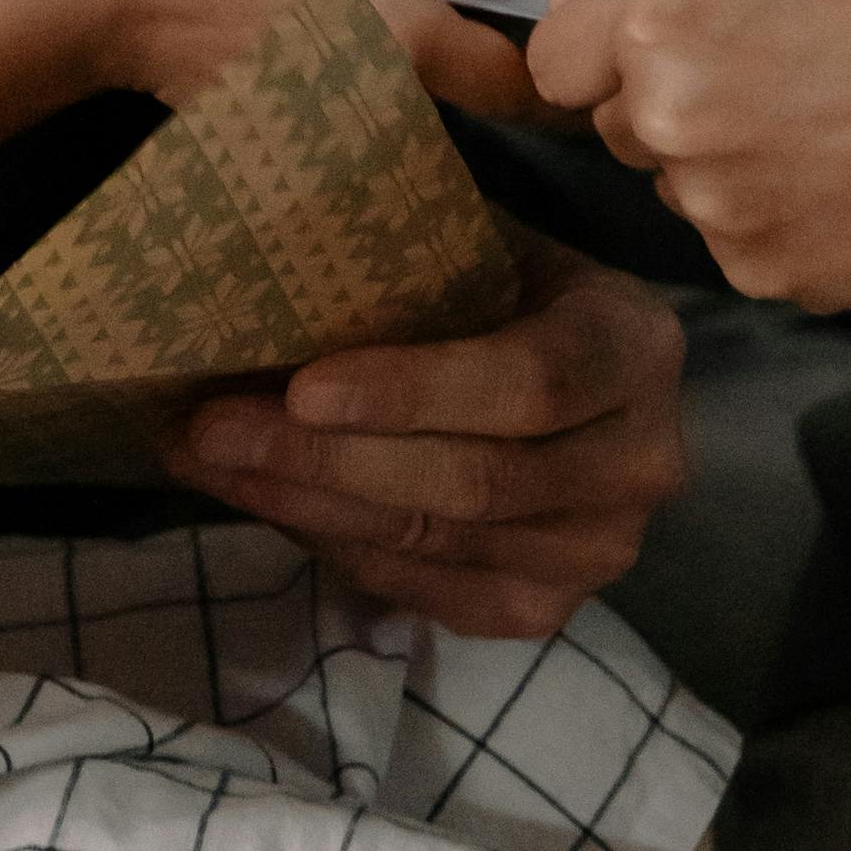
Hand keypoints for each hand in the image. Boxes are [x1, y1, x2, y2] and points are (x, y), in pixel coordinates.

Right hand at [30, 0, 533, 119]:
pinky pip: (358, 142)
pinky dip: (368, 119)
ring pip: (415, 131)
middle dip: (489, 86)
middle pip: (465, 112)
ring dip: (429, 104)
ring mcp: (333, 141)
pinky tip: (337, 70)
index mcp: (406, 34)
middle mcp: (381, 105)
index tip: (568, 56)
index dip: (552, 70)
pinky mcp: (290, 154)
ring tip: (417, 56)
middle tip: (490, 41)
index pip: (517, 84)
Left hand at [164, 229, 685, 639]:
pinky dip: (333, 547)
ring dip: (307, 505)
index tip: (302, 385)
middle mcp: (640, 461)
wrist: (567, 373)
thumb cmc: (502, 289)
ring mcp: (599, 550)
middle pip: (475, 480)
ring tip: (210, 461)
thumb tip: (252, 242)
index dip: (415, 391)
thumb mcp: (482, 244)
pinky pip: (425, 590)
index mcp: (634, 346)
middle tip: (212, 429)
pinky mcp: (546, 608)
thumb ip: (404, 246)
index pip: (532, 381)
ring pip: (436, 543)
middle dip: (326, 459)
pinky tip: (264, 500)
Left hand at [527, 0, 850, 310]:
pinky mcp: (765, 273)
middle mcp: (673, 119)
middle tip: (778, 76)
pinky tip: (847, 179)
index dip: (600, 51)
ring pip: (676, 185)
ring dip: (724, 161)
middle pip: (613, 124)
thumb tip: (569, 13)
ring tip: (827, 126)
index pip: (551, 61)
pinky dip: (775, 217)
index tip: (658, 46)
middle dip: (666, 101)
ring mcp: (718, 208)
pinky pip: (734, 240)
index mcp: (668, 20)